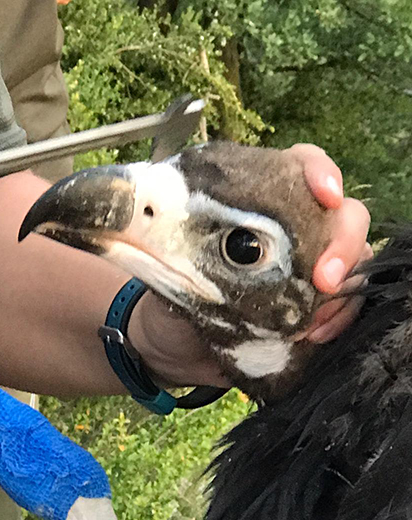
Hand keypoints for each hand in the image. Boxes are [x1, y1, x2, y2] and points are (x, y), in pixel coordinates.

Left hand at [129, 145, 370, 386]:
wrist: (169, 348)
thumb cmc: (169, 297)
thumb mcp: (167, 267)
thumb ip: (188, 250)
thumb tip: (198, 244)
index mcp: (258, 202)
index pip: (302, 166)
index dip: (320, 173)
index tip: (325, 196)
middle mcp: (293, 229)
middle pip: (345, 216)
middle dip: (344, 243)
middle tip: (324, 280)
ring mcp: (308, 269)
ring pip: (356, 262)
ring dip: (343, 292)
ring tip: (311, 324)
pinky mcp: (313, 307)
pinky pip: (346, 306)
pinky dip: (339, 320)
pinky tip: (313, 336)